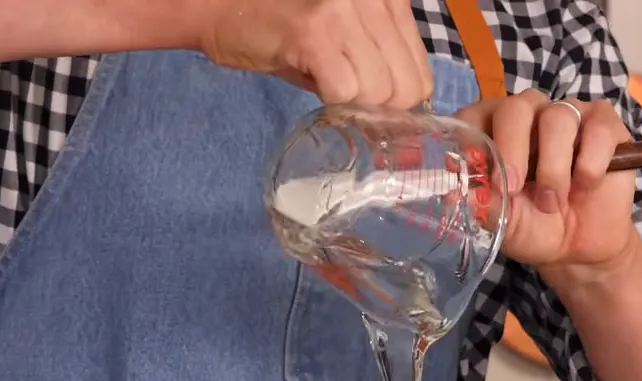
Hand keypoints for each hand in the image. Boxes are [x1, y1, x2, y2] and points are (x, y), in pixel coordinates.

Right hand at [200, 0, 433, 107]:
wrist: (220, 7)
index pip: (422, 73)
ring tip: (327, 87)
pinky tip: (315, 89)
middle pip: (406, 88)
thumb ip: (377, 60)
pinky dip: (332, 103)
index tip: (373, 107)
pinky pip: (344, 92)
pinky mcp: (315, 32)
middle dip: (379, 110)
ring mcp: (346, 11)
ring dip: (354, 106)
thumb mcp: (345, 34)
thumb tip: (403, 109)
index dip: (399, 100)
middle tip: (348, 103)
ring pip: (379, 93)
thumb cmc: (282, 26)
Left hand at [454, 90, 639, 275]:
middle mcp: (528, 115)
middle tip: (512, 189)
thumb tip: (457, 193)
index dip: (473, 138)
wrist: (580, 249)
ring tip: (553, 202)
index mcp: (493, 131)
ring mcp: (568, 116)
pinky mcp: (605, 126)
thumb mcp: (504, 223)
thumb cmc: (535, 228)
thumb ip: (483, 204)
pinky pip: (598, 130)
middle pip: (516, 107)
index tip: (478, 175)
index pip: (474, 114)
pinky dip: (590, 164)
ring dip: (554, 167)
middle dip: (512, 149)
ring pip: (558, 117)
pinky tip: (586, 186)